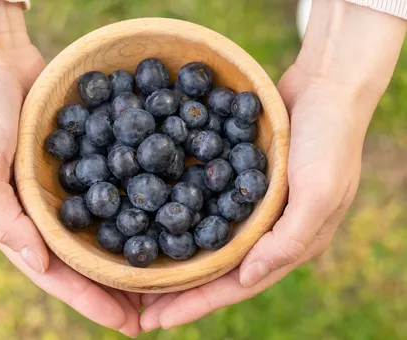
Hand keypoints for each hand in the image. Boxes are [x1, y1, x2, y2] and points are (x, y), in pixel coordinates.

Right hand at [0, 1, 140, 336]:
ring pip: (104, 230)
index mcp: (19, 223)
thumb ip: (2, 218)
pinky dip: (135, 204)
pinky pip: (113, 188)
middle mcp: (45, 211)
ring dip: (132, 254)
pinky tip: (163, 215)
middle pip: (87, 260)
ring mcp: (67, 187)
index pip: (58, 274)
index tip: (128, 325)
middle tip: (157, 311)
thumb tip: (39, 263)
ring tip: (166, 277)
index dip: (91, 301)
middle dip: (119, 288)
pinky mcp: (85, 159)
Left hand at [139, 0, 405, 330]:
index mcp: (288, 241)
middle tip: (138, 306)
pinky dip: (181, 215)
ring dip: (175, 257)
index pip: (236, 284)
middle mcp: (267, 229)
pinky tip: (154, 216)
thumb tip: (248, 277)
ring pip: (207, 240)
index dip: (197, 304)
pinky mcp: (240, 179)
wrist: (326, 85)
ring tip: (140, 272)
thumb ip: (288, 238)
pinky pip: (206, 204)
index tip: (157, 321)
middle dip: (178, 290)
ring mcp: (251, 205)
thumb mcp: (318, 190)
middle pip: (216, 269)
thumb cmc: (329, 139)